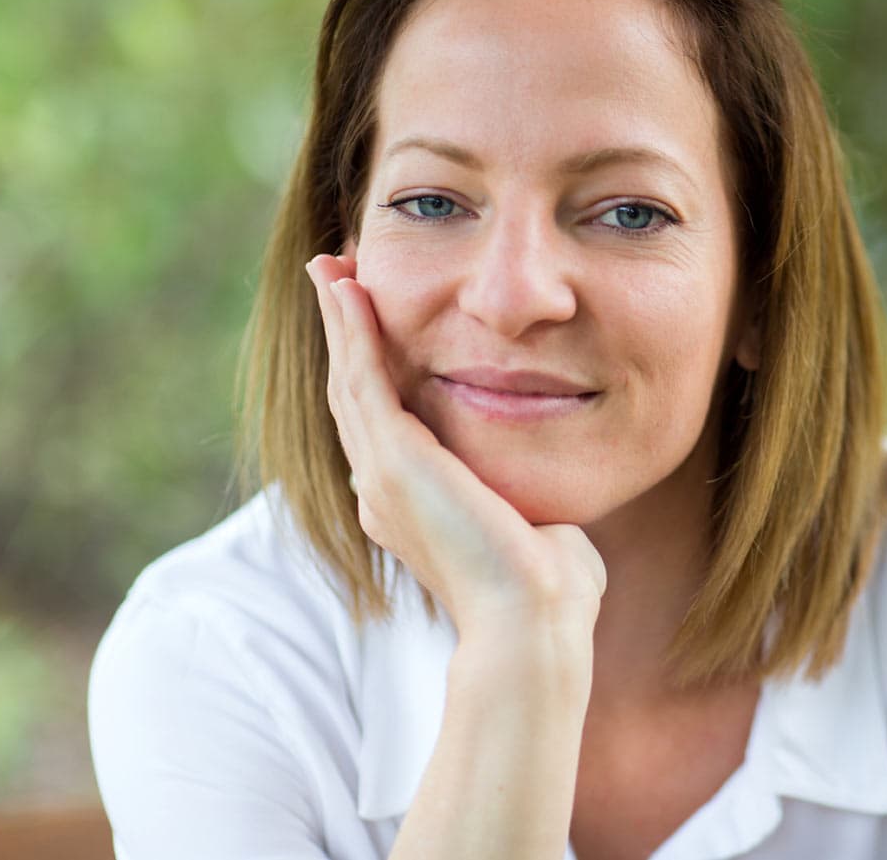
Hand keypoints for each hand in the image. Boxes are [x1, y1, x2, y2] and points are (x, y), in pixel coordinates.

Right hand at [305, 254, 606, 637]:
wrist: (534, 619)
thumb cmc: (548, 585)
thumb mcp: (533, 525)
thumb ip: (528, 501)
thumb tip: (554, 505)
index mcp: (410, 506)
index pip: (384, 420)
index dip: (374, 367)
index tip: (375, 321)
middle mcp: (383, 491)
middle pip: (354, 393)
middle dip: (345, 333)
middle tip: (336, 276)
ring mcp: (382, 478)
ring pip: (348, 380)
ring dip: (340, 320)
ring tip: (333, 269)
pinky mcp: (394, 464)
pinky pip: (364, 381)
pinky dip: (352, 331)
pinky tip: (349, 290)